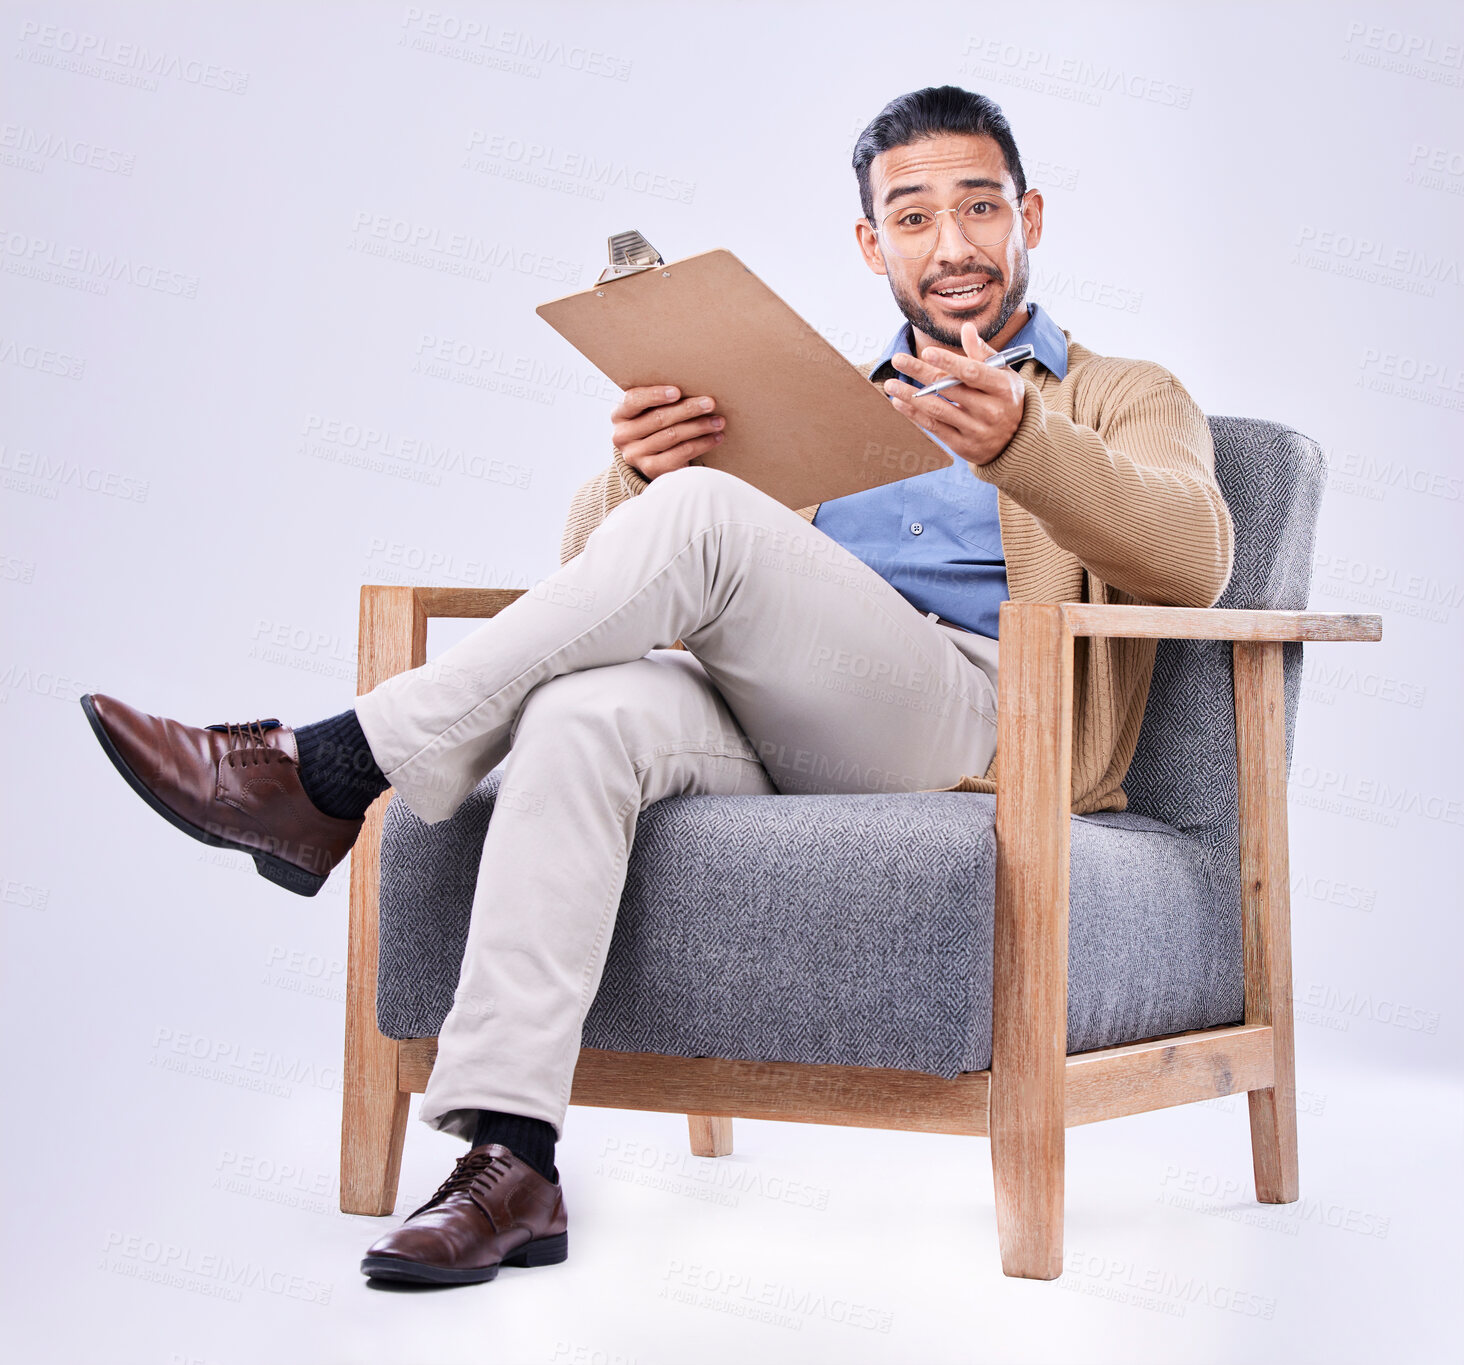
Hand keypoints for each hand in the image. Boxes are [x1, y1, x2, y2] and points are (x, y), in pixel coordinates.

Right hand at [611, 386, 724, 479]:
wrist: (650, 458)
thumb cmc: (654, 425)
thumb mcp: (648, 410)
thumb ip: (660, 399)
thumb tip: (693, 382)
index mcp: (619, 414)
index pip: (634, 400)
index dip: (656, 395)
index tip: (678, 391)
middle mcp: (622, 436)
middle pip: (658, 418)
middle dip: (688, 409)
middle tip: (710, 403)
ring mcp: (635, 455)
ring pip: (672, 436)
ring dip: (699, 426)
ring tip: (718, 421)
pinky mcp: (651, 470)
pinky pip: (680, 454)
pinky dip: (701, 444)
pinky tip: (715, 437)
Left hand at [882, 321, 1025, 467]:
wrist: (1016, 441)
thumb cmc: (1005, 398)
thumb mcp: (1003, 374)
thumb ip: (983, 353)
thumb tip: (967, 328)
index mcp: (1003, 388)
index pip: (972, 372)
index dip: (949, 362)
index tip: (927, 352)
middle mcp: (991, 410)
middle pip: (949, 389)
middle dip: (921, 372)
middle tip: (897, 359)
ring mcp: (976, 430)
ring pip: (938, 410)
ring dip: (910, 395)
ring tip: (890, 384)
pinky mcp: (963, 446)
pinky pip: (934, 427)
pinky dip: (914, 414)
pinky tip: (899, 402)